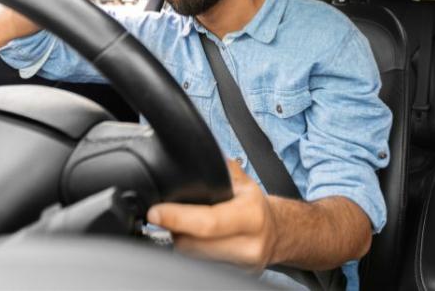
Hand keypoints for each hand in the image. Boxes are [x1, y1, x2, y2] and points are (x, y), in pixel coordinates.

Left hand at [146, 159, 277, 272]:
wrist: (279, 233)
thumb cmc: (255, 206)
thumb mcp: (243, 182)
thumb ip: (219, 169)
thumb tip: (193, 157)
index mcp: (251, 216)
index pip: (208, 222)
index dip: (177, 218)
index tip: (155, 213)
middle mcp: (249, 245)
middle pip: (193, 246)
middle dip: (174, 230)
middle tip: (166, 216)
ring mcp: (242, 267)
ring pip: (193, 258)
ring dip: (181, 243)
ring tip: (182, 227)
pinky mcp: (235, 278)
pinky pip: (201, 267)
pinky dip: (191, 254)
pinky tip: (194, 241)